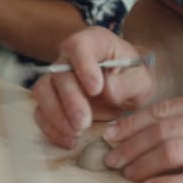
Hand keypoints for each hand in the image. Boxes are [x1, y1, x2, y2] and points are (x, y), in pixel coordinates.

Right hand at [32, 27, 154, 148]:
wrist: (127, 89)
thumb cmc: (134, 78)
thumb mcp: (141, 80)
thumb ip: (126, 84)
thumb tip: (105, 91)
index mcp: (94, 42)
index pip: (79, 46)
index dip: (83, 66)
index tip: (96, 89)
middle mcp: (69, 57)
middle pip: (59, 73)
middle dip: (70, 100)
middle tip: (84, 122)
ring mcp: (57, 78)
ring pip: (42, 91)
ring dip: (56, 115)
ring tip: (76, 133)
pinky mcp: (51, 100)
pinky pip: (41, 112)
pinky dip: (52, 129)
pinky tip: (70, 140)